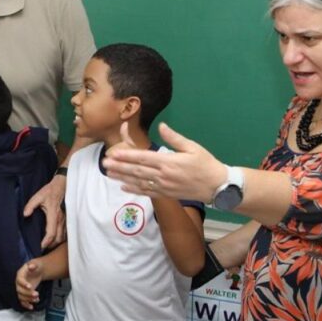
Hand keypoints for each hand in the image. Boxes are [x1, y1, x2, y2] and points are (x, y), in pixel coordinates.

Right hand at [15, 260, 44, 310]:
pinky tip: (31, 307)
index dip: (24, 284)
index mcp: (20, 275)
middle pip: (20, 290)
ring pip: (21, 296)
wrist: (37, 271)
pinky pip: (22, 301)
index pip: (19, 280)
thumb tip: (31, 266)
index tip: (30, 286)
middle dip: (28, 293)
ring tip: (37, 299)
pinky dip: (26, 305)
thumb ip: (33, 265)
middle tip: (37, 294)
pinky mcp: (24, 294)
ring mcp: (21, 289)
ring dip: (28, 299)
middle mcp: (18, 283)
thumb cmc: (36, 267)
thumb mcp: (36, 264)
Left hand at [25, 175, 66, 248]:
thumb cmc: (49, 191)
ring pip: (62, 237)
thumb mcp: (38, 196)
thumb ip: (31, 205)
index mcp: (54, 214)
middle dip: (51, 245)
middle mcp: (61, 219)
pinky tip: (53, 240)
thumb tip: (25, 214)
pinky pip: (64, 233)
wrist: (61, 186)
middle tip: (42, 248)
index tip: (40, 246)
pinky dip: (59, 238)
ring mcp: (64, 220)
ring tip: (47, 246)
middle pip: (58, 238)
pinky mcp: (66, 220)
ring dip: (55, 243)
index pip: (51, 232)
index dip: (46, 242)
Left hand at [103, 122, 225, 202]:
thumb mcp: (193, 147)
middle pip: (137, 170)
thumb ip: (174, 138)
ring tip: (108, 174)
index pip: (144, 158)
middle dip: (119, 166)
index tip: (115, 153)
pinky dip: (134, 189)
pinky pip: (147, 192)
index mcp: (169, 162)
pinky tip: (123, 186)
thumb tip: (162, 126)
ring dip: (122, 177)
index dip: (128, 155)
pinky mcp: (166, 194)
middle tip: (104, 163)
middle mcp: (163, 176)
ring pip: (139, 182)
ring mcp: (163, 187)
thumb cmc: (206, 164)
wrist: (217, 187)